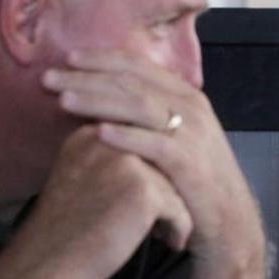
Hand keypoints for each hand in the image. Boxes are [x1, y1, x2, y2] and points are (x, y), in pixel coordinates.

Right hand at [10, 125, 193, 278]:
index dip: (152, 172)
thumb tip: (159, 164)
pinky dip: (179, 228)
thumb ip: (110, 162)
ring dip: (174, 210)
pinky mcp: (143, 191)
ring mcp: (127, 163)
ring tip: (167, 232)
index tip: (152, 199)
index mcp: (90, 134)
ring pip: (174, 183)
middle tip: (169, 215)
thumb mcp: (80, 180)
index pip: (139, 142)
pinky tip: (172, 243)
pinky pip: (179, 208)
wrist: (44, 267)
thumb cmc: (64, 232)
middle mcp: (109, 140)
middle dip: (167, 189)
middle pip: (159, 159)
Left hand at [41, 49, 266, 278]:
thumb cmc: (193, 179)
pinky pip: (155, 144)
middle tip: (49, 77)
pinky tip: (99, 132)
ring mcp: (192, 133)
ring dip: (99, 100)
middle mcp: (191, 106)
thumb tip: (103, 99)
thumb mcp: (175, 137)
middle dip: (88, 77)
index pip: (139, 65)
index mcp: (185, 95)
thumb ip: (148, 116)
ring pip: (140, 105)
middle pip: (133, 82)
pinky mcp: (190, 162)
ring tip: (63, 100)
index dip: (102, 58)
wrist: (229, 220)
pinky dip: (127, 136)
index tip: (66, 57)